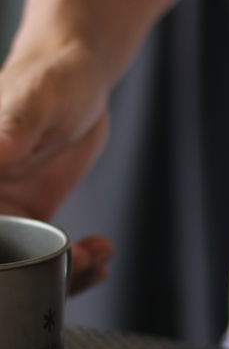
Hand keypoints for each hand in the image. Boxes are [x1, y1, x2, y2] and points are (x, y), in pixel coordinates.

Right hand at [0, 41, 113, 293]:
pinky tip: (99, 257)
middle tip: (78, 262)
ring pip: (17, 266)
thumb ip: (10, 132)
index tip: (28, 262)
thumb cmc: (53, 75)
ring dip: (56, 275)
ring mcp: (1, 210)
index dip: (0, 257)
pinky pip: (43, 254)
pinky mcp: (28, 217)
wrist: (81, 71)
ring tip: (95, 260)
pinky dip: (71, 264)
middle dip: (28, 277)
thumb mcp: (35, 102)